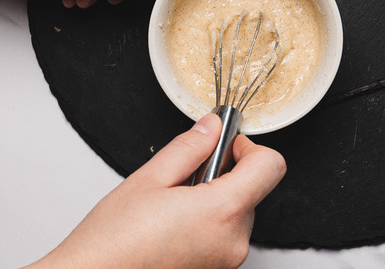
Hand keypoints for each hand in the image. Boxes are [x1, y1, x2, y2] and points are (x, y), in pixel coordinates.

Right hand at [26, 114, 285, 268]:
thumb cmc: (113, 242)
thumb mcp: (148, 180)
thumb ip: (189, 148)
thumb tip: (212, 128)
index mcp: (222, 211)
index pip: (271, 166)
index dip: (249, 148)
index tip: (225, 146)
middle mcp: (233, 241)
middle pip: (253, 190)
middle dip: (223, 176)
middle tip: (183, 178)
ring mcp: (227, 261)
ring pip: (237, 214)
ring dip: (214, 202)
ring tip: (171, 207)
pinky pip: (225, 236)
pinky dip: (207, 225)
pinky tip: (172, 227)